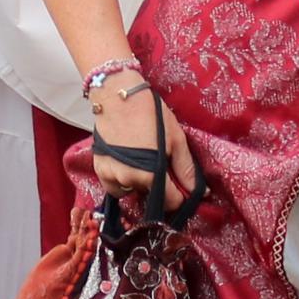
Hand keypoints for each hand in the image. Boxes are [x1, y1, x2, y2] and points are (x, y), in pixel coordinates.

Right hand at [88, 76, 194, 210]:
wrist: (118, 96)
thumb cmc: (150, 114)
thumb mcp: (176, 140)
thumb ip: (185, 169)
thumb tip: (199, 192)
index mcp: (150, 175)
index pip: (170, 202)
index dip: (178, 195)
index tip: (179, 185)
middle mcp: (128, 180)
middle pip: (150, 197)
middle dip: (158, 186)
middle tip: (159, 164)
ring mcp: (111, 176)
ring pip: (131, 192)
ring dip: (139, 184)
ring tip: (142, 162)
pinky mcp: (99, 170)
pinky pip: (114, 187)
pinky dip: (121, 181)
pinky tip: (126, 164)